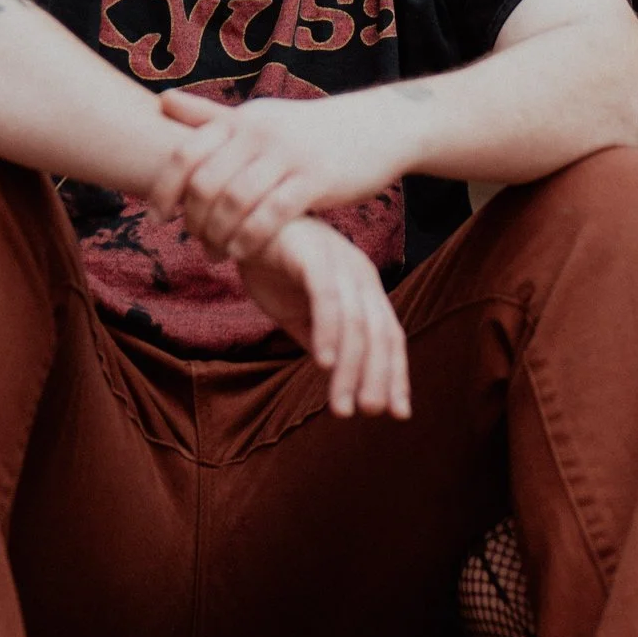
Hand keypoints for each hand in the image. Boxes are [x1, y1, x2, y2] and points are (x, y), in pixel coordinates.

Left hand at [161, 89, 395, 261]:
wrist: (375, 127)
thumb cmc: (305, 131)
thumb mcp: (259, 115)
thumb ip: (209, 115)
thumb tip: (161, 99)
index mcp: (242, 119)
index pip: (187, 154)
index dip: (164, 189)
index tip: (158, 218)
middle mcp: (260, 133)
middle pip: (206, 183)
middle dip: (193, 220)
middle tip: (193, 241)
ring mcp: (289, 155)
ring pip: (236, 202)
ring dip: (218, 235)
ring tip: (215, 252)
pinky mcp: (316, 179)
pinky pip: (272, 215)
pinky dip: (250, 239)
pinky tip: (242, 252)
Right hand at [236, 217, 410, 419]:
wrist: (240, 223)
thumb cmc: (273, 266)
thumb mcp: (300, 311)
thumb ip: (320, 338)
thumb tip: (335, 375)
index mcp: (364, 288)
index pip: (389, 336)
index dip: (395, 374)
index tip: (397, 414)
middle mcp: (360, 275)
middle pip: (379, 333)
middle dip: (378, 377)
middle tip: (368, 413)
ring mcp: (339, 263)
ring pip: (356, 324)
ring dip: (351, 368)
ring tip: (341, 406)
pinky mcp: (313, 255)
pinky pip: (327, 298)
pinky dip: (328, 332)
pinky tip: (322, 363)